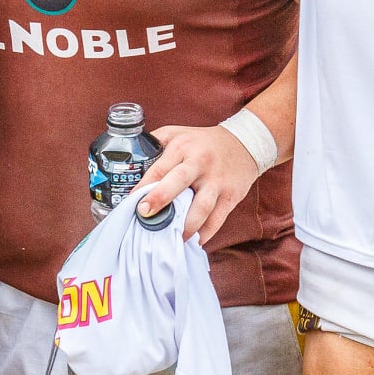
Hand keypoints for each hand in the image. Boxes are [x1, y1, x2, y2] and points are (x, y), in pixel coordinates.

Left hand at [137, 124, 260, 241]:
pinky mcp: (231, 195)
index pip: (160, 168)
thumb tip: (129, 163)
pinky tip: (195, 241)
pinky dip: (206, 233)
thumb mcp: (177, 133)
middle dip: (161, 199)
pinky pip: (218, 219)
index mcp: (182, 147)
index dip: (144, 186)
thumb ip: (154, 143)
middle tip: (146, 216)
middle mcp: (200, 162)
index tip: (132, 202)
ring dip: (185, 226)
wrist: (244, 143)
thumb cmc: (202, 141)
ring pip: (201, 206)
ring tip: (173, 238)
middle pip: (179, 182)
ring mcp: (217, 180)